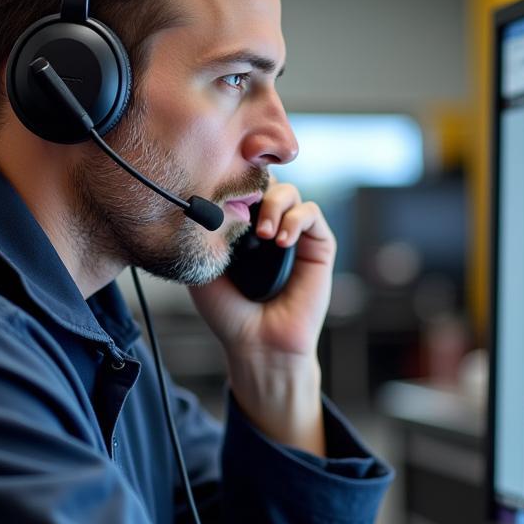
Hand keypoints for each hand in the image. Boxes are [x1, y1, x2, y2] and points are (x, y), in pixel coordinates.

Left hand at [189, 179, 335, 453]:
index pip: (242, 188)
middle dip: (255, 190)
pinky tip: (282, 241)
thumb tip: (211, 192)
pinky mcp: (319, 247)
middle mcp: (269, 227)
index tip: (221, 188)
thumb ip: (207, 230)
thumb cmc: (228, 311)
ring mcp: (295, 236)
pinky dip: (297, 219)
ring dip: (276, 205)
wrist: (256, 343)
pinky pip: (312, 214)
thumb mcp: (204, 265)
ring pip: (291, 193)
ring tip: (266, 235)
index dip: (235, 180)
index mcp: (242, 228)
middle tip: (245, 215)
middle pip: (267, 184)